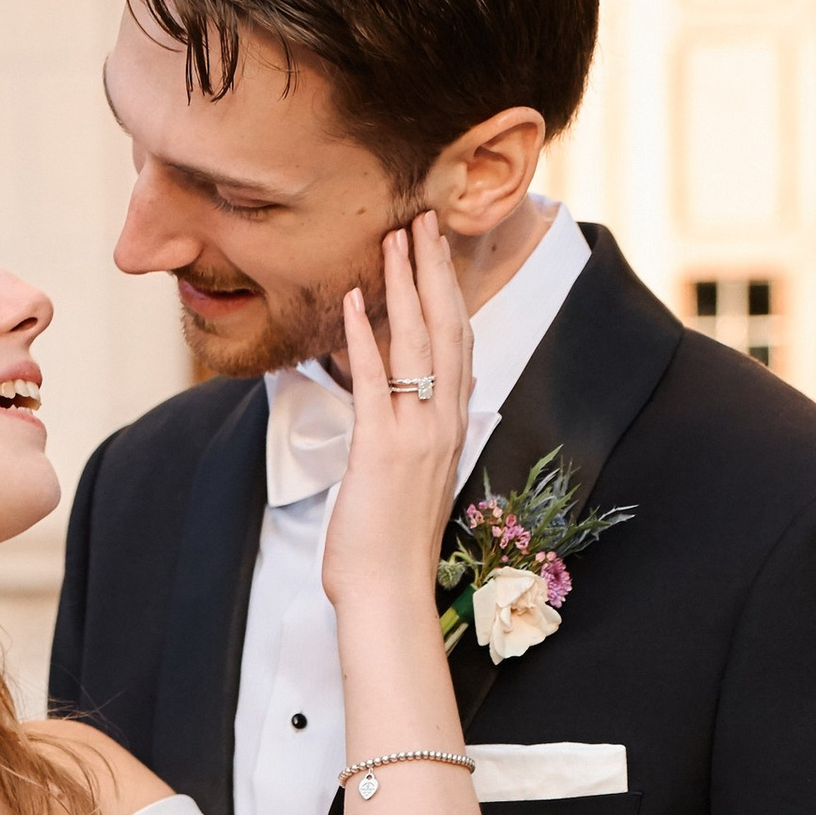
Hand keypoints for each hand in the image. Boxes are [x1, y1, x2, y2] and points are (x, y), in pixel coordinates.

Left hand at [319, 215, 474, 619]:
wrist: (389, 595)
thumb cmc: (391, 548)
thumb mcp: (409, 482)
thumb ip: (411, 442)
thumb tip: (399, 416)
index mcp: (452, 429)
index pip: (460, 347)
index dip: (451, 295)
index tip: (439, 253)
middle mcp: (444, 424)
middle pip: (449, 329)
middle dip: (436, 271)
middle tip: (425, 220)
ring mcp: (418, 434)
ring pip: (421, 343)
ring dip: (406, 285)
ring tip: (396, 237)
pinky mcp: (383, 449)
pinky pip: (376, 379)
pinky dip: (366, 335)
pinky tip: (355, 299)